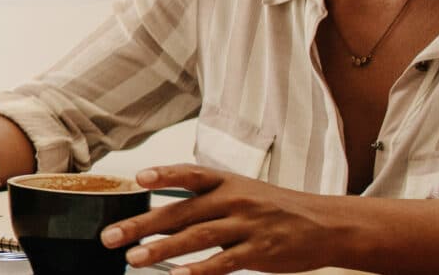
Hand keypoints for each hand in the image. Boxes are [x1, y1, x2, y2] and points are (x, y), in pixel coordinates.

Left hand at [102, 165, 351, 274]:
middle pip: (181, 212)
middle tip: (111, 236)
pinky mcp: (260, 252)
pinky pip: (225, 262)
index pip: (191, 174)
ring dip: (163, 249)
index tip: (137, 179)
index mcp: (226, 182)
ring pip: (198, 237)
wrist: (327, 224)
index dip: (164, 174)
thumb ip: (202, 202)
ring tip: (134, 258)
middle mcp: (234, 200)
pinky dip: (200, 270)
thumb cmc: (274, 208)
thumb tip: (156, 215)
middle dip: (142, 224)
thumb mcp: (241, 192)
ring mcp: (247, 226)